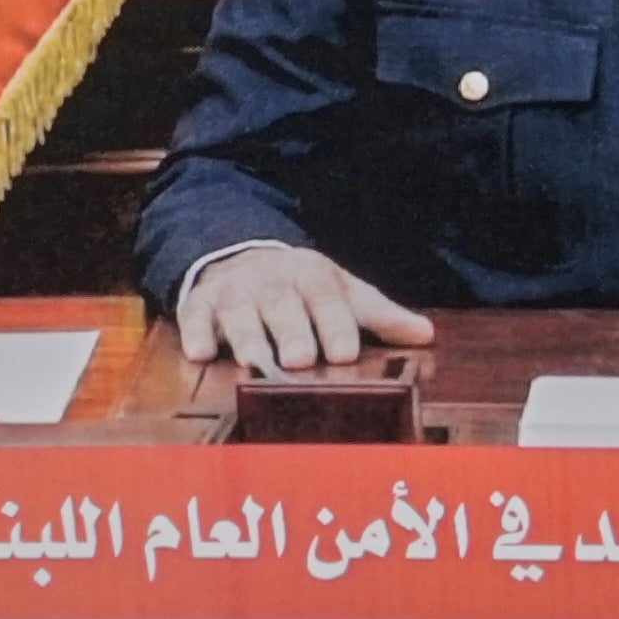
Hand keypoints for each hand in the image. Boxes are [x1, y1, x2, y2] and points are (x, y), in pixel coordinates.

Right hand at [170, 239, 429, 368]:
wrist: (239, 255)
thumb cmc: (300, 288)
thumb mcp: (341, 292)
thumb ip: (379, 315)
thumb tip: (426, 334)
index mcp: (312, 275)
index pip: (327, 297)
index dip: (335, 324)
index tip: (344, 353)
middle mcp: (271, 280)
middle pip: (281, 303)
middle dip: (290, 331)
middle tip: (300, 360)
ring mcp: (233, 290)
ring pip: (238, 311)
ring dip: (246, 336)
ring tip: (254, 363)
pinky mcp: (199, 302)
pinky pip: (193, 314)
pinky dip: (195, 332)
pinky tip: (199, 353)